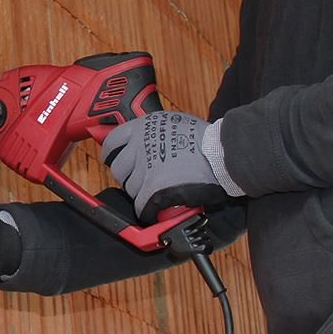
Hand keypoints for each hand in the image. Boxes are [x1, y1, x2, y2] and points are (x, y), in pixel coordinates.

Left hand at [101, 111, 229, 222]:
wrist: (220, 154)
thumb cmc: (205, 138)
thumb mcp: (173, 123)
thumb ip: (156, 132)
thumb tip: (149, 141)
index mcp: (142, 127)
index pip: (112, 141)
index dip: (112, 154)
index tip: (113, 160)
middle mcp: (139, 146)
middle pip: (119, 169)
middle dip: (128, 178)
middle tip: (143, 181)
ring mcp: (145, 168)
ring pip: (130, 189)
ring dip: (141, 194)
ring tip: (158, 193)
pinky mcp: (153, 189)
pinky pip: (141, 206)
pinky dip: (147, 211)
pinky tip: (156, 210)